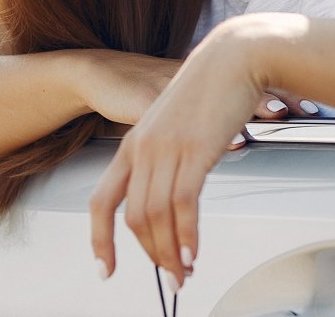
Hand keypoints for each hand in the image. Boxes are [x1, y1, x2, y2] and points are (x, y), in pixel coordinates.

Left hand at [89, 13, 304, 288]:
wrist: (235, 56)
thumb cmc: (212, 88)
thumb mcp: (177, 126)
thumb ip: (170, 158)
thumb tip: (178, 197)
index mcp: (133, 144)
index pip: (102, 201)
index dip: (100, 240)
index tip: (105, 268)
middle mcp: (143, 148)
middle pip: (133, 217)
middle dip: (150, 255)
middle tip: (170, 278)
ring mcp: (167, 149)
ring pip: (156, 216)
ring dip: (170, 253)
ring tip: (185, 273)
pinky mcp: (195, 150)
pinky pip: (183, 205)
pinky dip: (186, 236)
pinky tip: (193, 252)